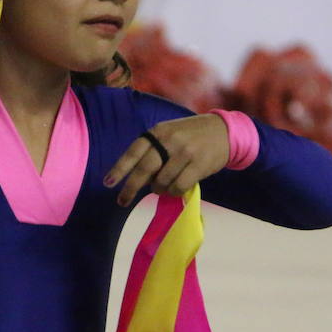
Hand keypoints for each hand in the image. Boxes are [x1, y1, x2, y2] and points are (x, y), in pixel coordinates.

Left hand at [104, 114, 229, 206]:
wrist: (223, 131)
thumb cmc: (191, 134)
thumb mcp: (169, 133)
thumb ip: (153, 149)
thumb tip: (138, 178)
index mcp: (159, 131)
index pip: (134, 151)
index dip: (120, 168)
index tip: (108, 183)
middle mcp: (170, 140)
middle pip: (144, 169)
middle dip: (131, 188)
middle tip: (122, 201)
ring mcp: (185, 153)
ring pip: (162, 181)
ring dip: (158, 190)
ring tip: (162, 187)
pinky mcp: (199, 165)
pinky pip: (179, 186)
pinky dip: (174, 192)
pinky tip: (176, 188)